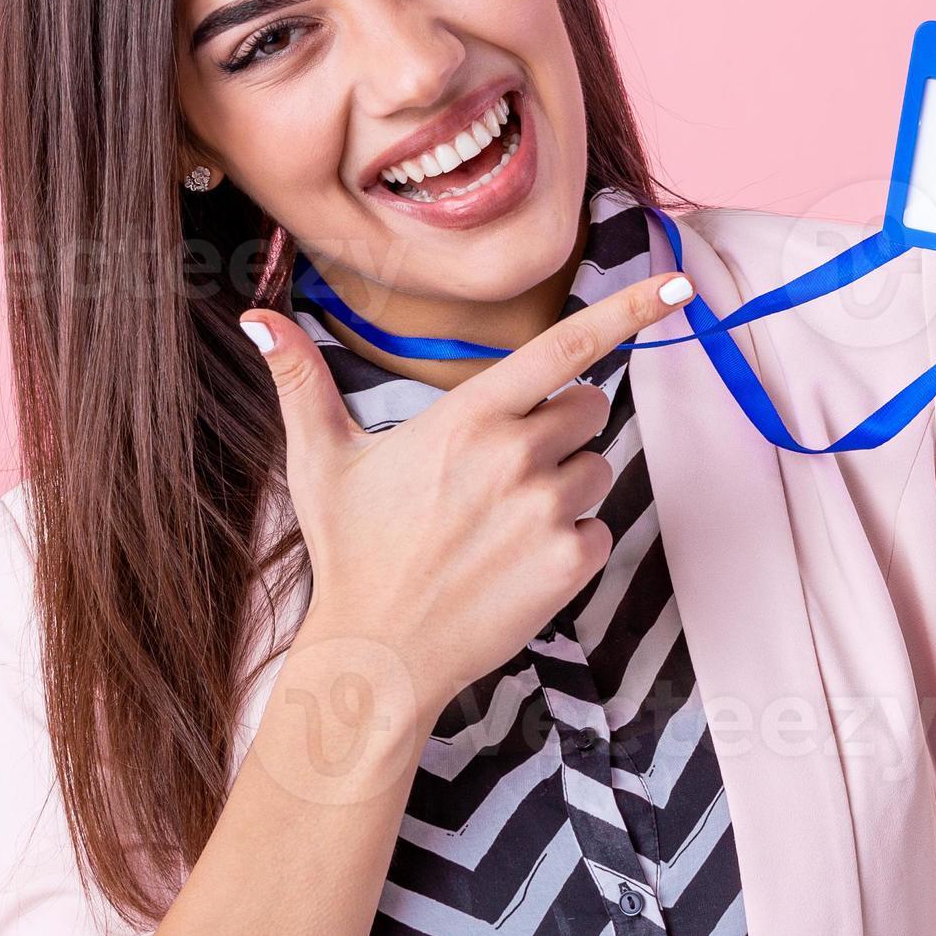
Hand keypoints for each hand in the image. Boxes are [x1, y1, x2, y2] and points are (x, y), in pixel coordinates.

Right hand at [238, 268, 697, 723]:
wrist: (379, 652)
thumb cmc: (352, 550)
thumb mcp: (321, 460)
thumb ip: (301, 381)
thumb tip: (256, 316)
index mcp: (468, 416)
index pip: (565, 346)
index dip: (629, 309)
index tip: (679, 283)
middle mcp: (516, 455)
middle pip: (590, 408)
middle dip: (561, 429)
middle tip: (503, 471)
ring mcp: (547, 510)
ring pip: (599, 469)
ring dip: (566, 487)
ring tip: (501, 523)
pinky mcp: (569, 563)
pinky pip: (600, 530)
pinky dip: (571, 544)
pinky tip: (517, 564)